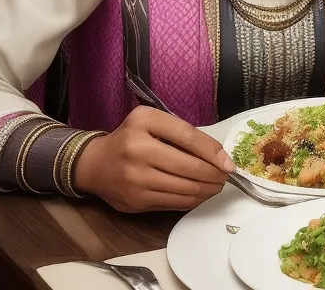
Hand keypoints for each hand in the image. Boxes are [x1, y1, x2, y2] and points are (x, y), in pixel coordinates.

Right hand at [74, 105, 232, 212]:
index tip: (229, 163)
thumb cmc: (132, 138)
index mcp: (143, 123)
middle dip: (215, 174)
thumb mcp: (153, 121)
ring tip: (217, 185)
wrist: (95, 165)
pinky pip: (174, 203)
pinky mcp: (136, 201)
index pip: (188, 137)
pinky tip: (201, 194)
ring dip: (208, 189)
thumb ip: (183, 132)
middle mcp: (137, 150)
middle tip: (226, 175)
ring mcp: (135, 179)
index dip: (213, 151)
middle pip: (189, 167)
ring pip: (185, 189)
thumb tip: (219, 156)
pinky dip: (193, 200)